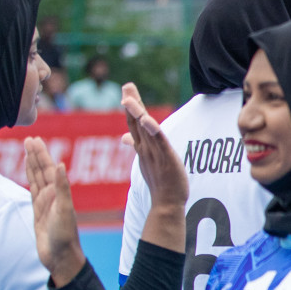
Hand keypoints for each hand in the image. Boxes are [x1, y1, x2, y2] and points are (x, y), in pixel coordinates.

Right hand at [25, 136, 87, 285]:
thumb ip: (63, 188)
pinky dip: (32, 181)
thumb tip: (60, 164)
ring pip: (37, 179)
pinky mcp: (39, 213)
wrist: (61, 258)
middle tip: (30, 139)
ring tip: (28, 151)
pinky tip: (32, 175)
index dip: (41, 154)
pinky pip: (33, 192)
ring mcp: (45, 204)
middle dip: (36, 155)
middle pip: (42, 171)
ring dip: (33, 165)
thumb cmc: (65, 236)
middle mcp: (53, 196)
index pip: (48, 168)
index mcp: (59, 193)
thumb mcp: (64, 210)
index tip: (35, 139)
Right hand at [122, 84, 188, 210]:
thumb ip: (139, 146)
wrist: (166, 203)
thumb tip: (124, 138)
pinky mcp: (165, 159)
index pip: (134, 125)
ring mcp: (154, 154)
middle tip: (127, 86)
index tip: (126, 92)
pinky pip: (159, 143)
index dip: (131, 108)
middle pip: (136, 123)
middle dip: (131, 104)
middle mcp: (145, 149)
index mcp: (143, 148)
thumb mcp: (148, 161)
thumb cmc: (160, 183)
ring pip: (144, 130)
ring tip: (128, 99)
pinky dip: (153, 131)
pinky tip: (148, 120)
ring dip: (137, 113)